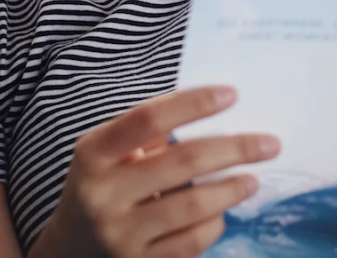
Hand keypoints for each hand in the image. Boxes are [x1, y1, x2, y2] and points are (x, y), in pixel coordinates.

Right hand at [28, 86, 279, 257]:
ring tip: (254, 177)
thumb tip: (216, 112)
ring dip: (232, 188)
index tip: (232, 94)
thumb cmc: (102, 185)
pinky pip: (190, 242)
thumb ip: (149, 132)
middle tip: (270, 143)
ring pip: (193, 205)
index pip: (149, 118)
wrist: (66, 253)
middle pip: (183, 161)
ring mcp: (119, 235)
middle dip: (235, 148)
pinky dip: (213, 223)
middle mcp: (104, 193)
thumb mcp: (109, 152)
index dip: (193, 103)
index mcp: (94, 152)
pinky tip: (223, 211)